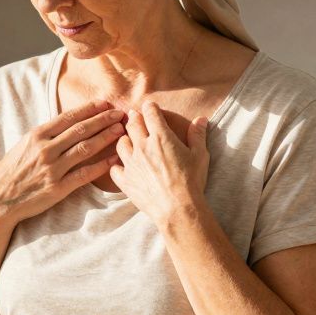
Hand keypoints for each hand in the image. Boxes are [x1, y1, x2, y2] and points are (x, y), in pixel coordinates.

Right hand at [0, 99, 126, 224]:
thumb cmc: (9, 172)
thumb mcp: (23, 146)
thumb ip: (44, 136)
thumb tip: (65, 125)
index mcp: (36, 135)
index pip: (68, 117)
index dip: (89, 109)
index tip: (105, 103)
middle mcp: (45, 149)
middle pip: (81, 130)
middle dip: (103, 119)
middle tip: (120, 113)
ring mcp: (52, 169)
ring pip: (85, 148)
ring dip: (105, 137)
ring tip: (120, 131)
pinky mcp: (58, 188)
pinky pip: (84, 174)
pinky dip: (101, 166)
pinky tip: (113, 160)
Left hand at [110, 100, 210, 227]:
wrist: (177, 208)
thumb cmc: (191, 181)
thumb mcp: (199, 155)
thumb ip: (197, 135)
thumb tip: (200, 119)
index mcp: (161, 137)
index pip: (151, 114)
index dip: (150, 107)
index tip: (149, 106)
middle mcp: (142, 146)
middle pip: (133, 124)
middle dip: (134, 118)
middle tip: (134, 116)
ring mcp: (131, 163)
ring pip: (121, 143)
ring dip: (124, 138)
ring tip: (128, 139)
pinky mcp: (125, 180)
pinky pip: (114, 168)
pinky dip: (116, 165)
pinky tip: (121, 165)